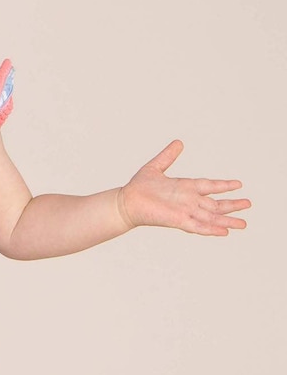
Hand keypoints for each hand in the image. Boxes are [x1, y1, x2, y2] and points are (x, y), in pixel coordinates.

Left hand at [117, 140, 250, 235]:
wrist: (125, 201)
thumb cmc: (138, 187)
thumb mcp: (156, 166)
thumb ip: (168, 156)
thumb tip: (178, 142)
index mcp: (185, 187)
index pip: (209, 186)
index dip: (223, 185)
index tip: (238, 184)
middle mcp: (188, 200)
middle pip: (215, 204)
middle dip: (232, 205)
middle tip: (249, 204)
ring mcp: (184, 211)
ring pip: (210, 217)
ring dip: (227, 220)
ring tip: (243, 224)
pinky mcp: (177, 220)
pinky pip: (197, 226)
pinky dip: (210, 229)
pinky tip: (223, 232)